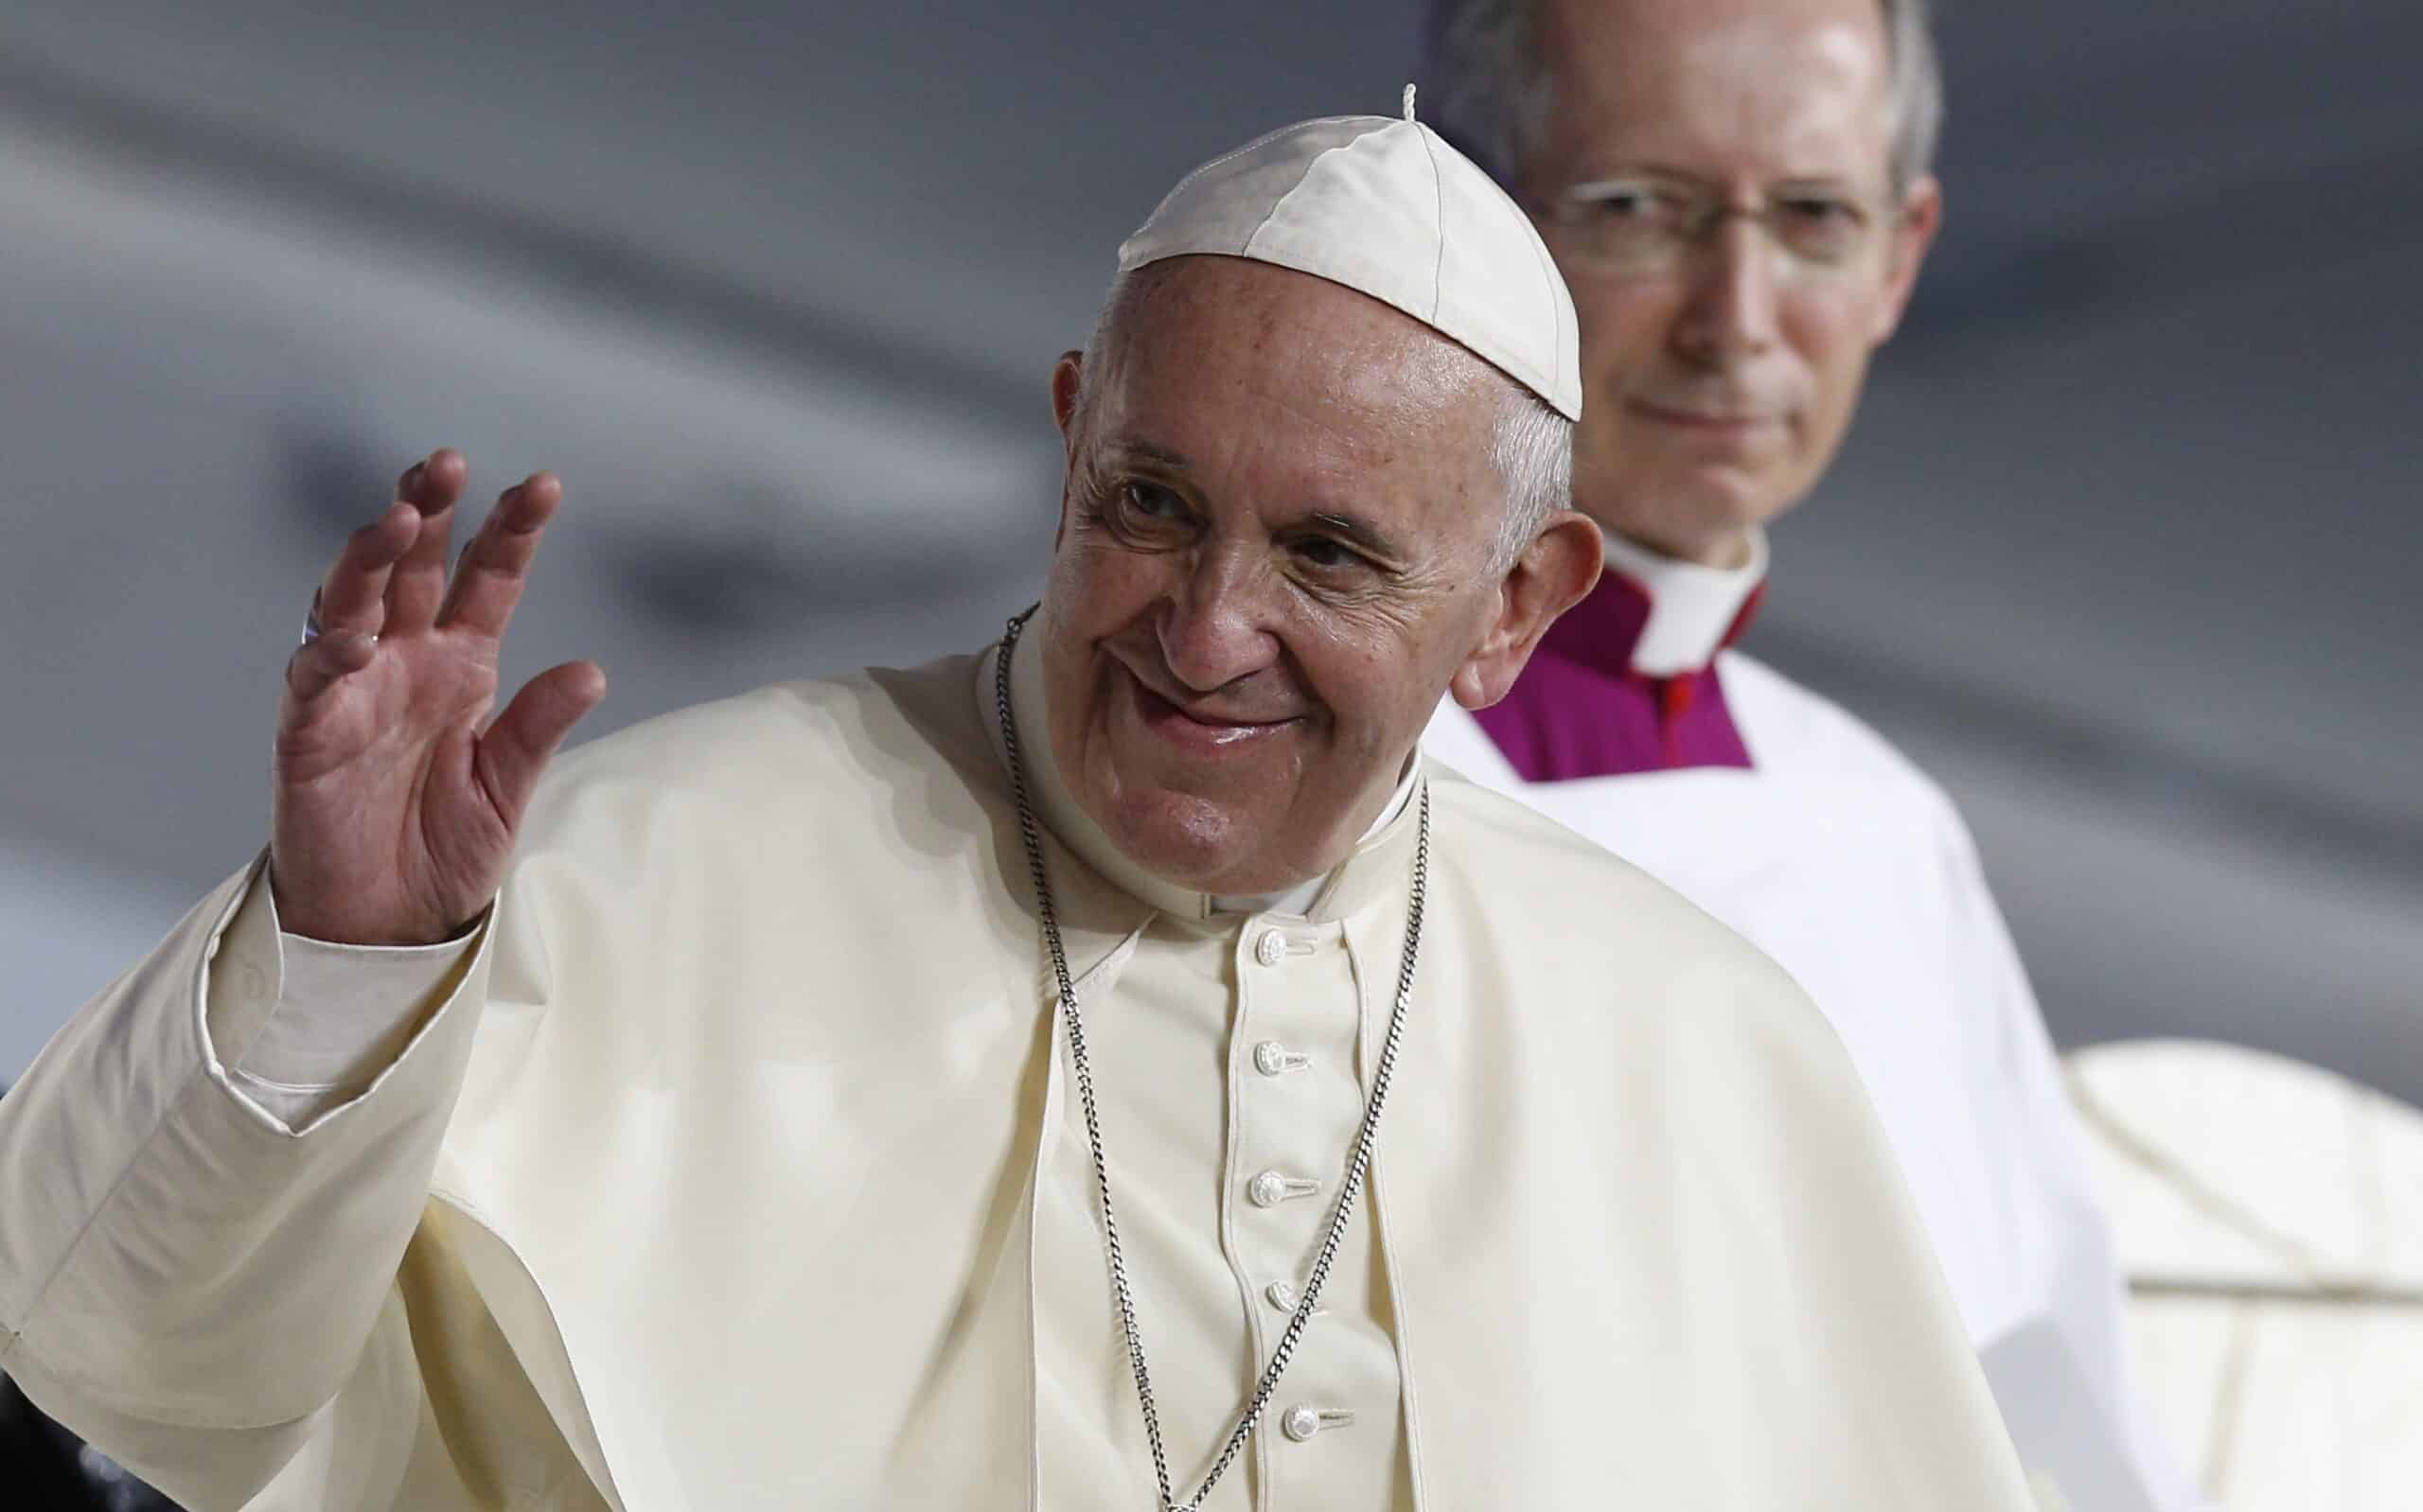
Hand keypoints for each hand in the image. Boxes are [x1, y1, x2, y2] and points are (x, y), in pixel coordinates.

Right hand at [269, 450, 605, 944]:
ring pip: (356, 598)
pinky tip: (357, 631)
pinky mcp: (309, 729)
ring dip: (373, 556)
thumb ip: (538, 727)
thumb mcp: (507, 788)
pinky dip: (332, 649)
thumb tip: (593, 670)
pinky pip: (314, 676)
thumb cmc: (444, 849)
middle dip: (430, 510)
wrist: (384, 922)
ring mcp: (355, 687)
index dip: (512, 531)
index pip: (489, 579)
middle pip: (418, 565)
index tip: (545, 485)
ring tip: (399, 515)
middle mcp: (407, 659)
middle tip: (448, 462)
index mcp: (463, 664)